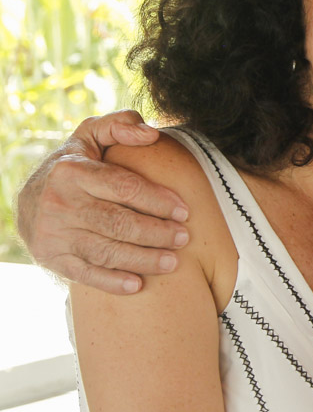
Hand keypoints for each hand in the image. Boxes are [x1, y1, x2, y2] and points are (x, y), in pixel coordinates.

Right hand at [15, 111, 189, 294]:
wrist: (27, 200)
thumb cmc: (74, 165)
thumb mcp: (90, 136)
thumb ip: (120, 126)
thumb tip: (151, 135)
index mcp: (72, 171)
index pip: (124, 187)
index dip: (158, 200)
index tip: (184, 210)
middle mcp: (60, 203)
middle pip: (118, 223)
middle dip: (157, 233)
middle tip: (184, 238)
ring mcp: (54, 234)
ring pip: (106, 251)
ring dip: (143, 259)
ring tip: (173, 262)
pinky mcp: (52, 259)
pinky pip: (85, 274)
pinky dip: (112, 282)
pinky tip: (138, 284)